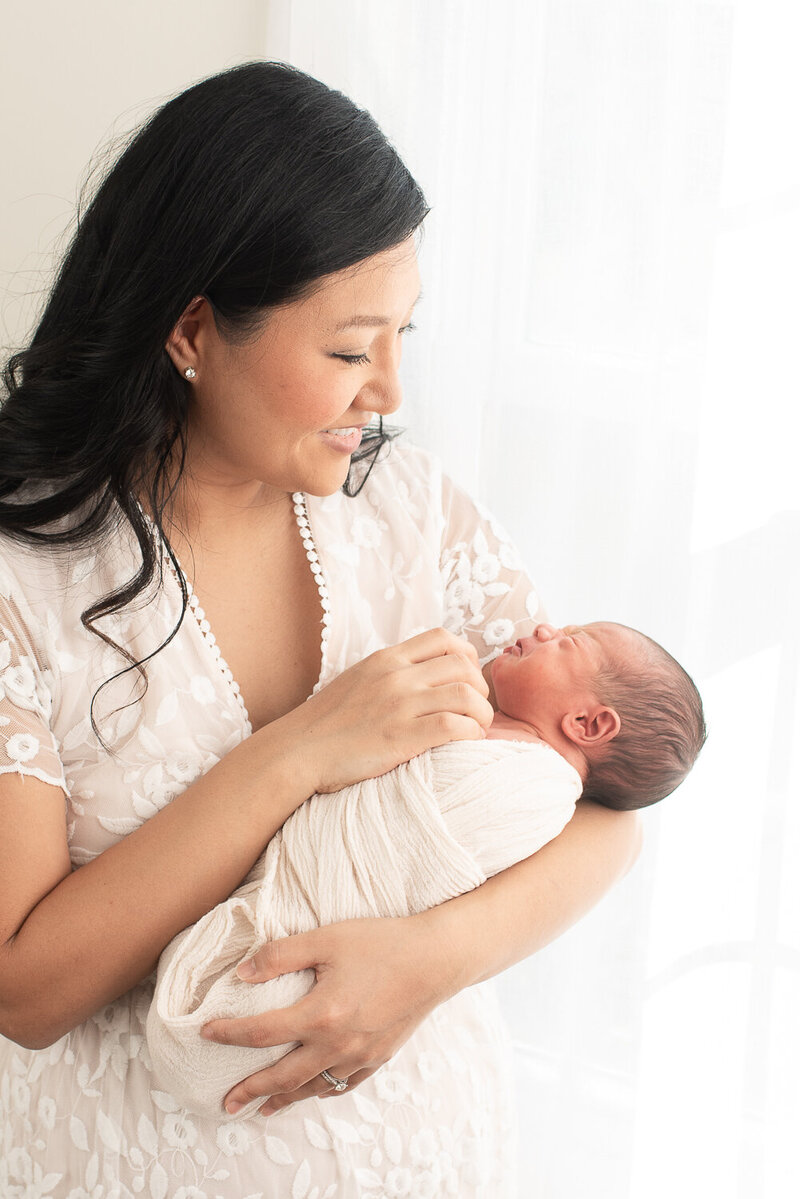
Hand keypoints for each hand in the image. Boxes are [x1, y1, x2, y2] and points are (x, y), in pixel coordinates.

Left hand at [200, 913, 456, 1116]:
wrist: (437, 958)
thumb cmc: (382, 942)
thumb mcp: (327, 938)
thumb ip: (280, 955)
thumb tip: (241, 973)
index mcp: (320, 1015)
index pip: (261, 1032)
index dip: (229, 1034)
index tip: (205, 1033)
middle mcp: (338, 1044)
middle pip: (283, 1076)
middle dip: (251, 1090)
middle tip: (226, 1102)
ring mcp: (360, 1055)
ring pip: (313, 1087)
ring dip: (284, 1099)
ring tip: (262, 1108)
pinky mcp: (379, 1056)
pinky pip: (344, 1085)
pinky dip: (322, 1091)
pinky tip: (314, 1090)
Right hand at [280, 628, 493, 793]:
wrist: (297, 751)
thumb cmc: (325, 724)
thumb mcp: (357, 680)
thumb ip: (387, 673)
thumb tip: (418, 675)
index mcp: (385, 659)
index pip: (443, 638)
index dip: (467, 655)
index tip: (468, 678)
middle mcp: (395, 676)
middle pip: (462, 666)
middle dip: (480, 688)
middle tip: (477, 709)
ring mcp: (399, 705)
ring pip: (466, 695)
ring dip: (482, 713)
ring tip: (478, 728)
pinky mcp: (401, 736)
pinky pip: (453, 726)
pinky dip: (471, 733)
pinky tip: (467, 742)